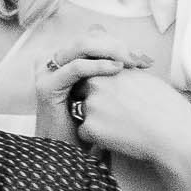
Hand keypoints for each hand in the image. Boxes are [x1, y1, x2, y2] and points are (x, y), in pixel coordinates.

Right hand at [33, 28, 151, 144]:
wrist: (70, 154)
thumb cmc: (92, 126)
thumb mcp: (105, 93)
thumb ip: (113, 72)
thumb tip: (137, 53)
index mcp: (66, 58)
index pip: (94, 36)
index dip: (120, 42)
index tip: (144, 58)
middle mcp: (53, 61)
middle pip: (89, 37)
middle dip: (118, 45)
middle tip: (140, 59)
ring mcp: (47, 72)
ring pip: (82, 46)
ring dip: (111, 50)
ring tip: (132, 62)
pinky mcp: (46, 87)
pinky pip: (75, 68)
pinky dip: (98, 65)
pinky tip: (117, 69)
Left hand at [69, 67, 190, 169]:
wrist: (174, 134)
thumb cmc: (166, 109)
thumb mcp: (144, 80)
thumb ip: (123, 74)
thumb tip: (115, 72)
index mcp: (110, 71)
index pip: (90, 77)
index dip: (99, 90)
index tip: (111, 99)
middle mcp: (96, 86)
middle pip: (81, 94)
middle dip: (93, 104)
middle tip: (117, 115)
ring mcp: (91, 106)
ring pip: (82, 114)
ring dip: (95, 121)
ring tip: (123, 126)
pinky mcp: (89, 128)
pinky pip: (84, 133)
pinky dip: (97, 138)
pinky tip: (118, 137)